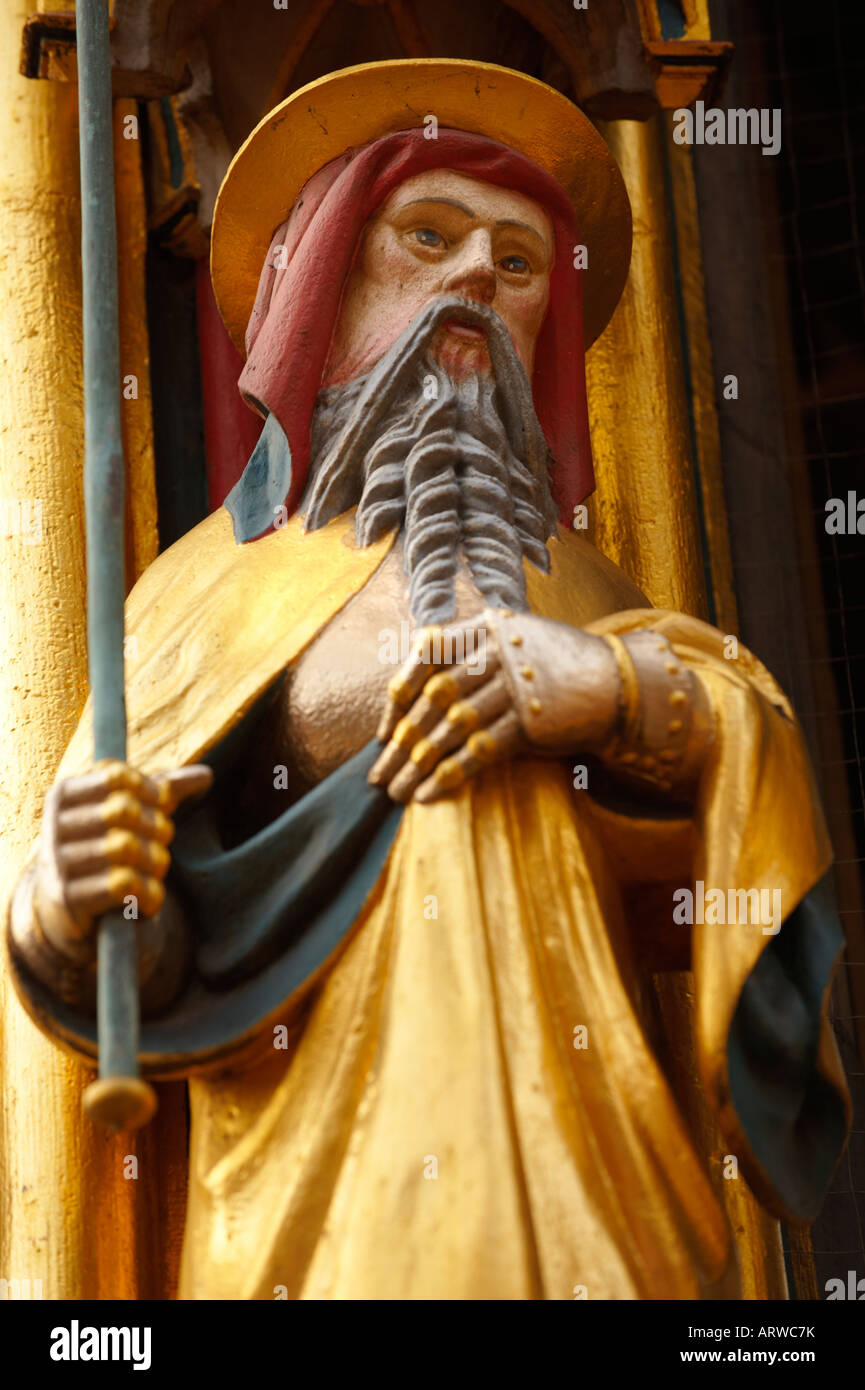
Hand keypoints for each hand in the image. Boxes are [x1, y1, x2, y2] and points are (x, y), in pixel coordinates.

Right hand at [34, 759, 212, 955]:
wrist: (67, 912)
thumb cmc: (106, 850)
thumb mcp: (129, 814)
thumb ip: (164, 790)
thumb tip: (207, 774)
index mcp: (65, 795)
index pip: (116, 776)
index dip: (151, 791)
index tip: (160, 807)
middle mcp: (54, 825)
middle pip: (124, 809)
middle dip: (157, 827)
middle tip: (161, 843)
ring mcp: (58, 862)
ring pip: (126, 846)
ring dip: (155, 862)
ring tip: (155, 871)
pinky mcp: (68, 898)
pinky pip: (124, 884)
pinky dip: (148, 892)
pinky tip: (147, 897)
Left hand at [367, 610, 620, 803]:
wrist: (619, 685)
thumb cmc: (555, 669)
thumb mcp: (513, 642)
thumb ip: (468, 657)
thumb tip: (412, 699)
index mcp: (486, 625)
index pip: (426, 655)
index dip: (398, 696)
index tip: (382, 734)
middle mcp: (497, 650)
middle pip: (433, 698)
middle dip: (400, 742)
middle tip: (378, 776)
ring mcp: (515, 684)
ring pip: (451, 727)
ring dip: (418, 765)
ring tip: (396, 792)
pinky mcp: (531, 720)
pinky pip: (479, 751)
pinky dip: (450, 775)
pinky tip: (428, 795)